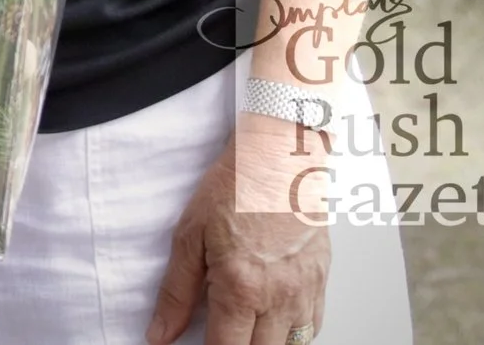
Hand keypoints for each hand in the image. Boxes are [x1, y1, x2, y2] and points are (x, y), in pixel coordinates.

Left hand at [147, 121, 330, 344]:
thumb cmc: (235, 188)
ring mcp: (305, 291)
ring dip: (267, 343)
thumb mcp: (189, 236)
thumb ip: (176, 293)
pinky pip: (314, 326)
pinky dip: (294, 332)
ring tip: (246, 328)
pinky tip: (274, 321)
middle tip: (222, 332)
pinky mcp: (322, 280)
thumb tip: (161, 333)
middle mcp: (279, 297)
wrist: (279, 157)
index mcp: (242, 288)